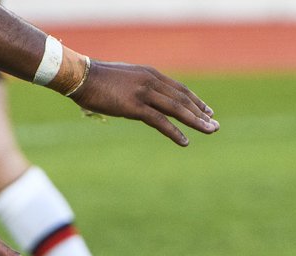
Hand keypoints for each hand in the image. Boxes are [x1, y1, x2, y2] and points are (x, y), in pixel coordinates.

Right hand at [70, 61, 218, 145]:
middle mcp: (151, 81)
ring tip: (210, 131)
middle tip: (215, 125)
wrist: (80, 76)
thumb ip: (137, 87)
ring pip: (177, 109)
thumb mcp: (124, 79)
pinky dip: (175, 132)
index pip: (179, 89)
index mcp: (150, 74)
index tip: (208, 111)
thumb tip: (140, 97)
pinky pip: (160, 121)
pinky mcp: (134, 106)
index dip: (196, 101)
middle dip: (201, 113)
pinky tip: (185, 141)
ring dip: (196, 121)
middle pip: (183, 99)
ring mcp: (144, 93)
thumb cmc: (97, 79)